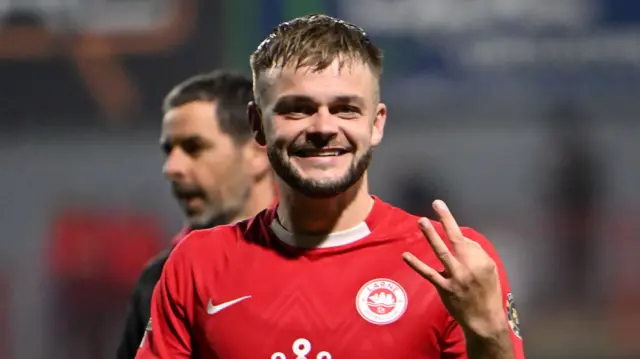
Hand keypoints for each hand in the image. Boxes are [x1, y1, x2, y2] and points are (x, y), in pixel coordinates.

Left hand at [402, 200, 506, 337]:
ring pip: (442, 252)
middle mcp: (469, 267)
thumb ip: (477, 254)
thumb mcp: (490, 271)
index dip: (452, 225)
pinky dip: (417, 264)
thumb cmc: (488, 293)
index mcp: (481, 261)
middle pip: (456, 239)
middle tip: (437, 204)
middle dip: (446, 220)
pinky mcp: (444, 288)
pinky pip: (429, 274)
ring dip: (431, 236)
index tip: (441, 208)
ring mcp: (455, 277)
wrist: (484, 320)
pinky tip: (406, 255)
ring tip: (422, 221)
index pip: (465, 240)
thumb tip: (461, 240)